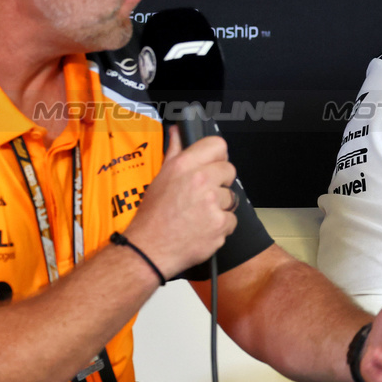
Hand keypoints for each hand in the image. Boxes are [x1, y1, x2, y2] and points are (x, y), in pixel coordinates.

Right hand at [124, 127, 236, 277]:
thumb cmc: (153, 217)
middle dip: (220, 183)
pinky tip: (202, 229)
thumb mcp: (160, 178)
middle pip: (229, 170)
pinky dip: (220, 226)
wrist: (149, 250)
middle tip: (203, 196)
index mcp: (184, 166)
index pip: (218, 145)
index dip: (218, 155)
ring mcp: (212, 203)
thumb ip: (174, 152)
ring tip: (198, 215)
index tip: (214, 164)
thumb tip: (178, 132)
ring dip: (220, 207)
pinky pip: (231, 220)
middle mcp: (200, 181)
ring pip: (231, 198)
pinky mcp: (220, 224)